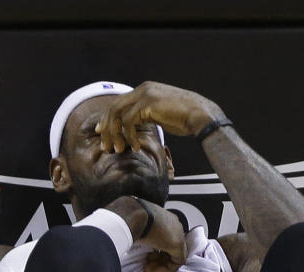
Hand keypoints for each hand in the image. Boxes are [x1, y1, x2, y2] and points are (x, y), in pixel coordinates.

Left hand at [96, 81, 223, 152]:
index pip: (118, 103)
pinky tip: (135, 147)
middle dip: (106, 129)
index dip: (107, 119)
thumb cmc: (185, 118)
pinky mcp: (148, 104)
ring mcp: (145, 94)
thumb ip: (146, 116)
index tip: (102, 133)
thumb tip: (133, 127)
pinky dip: (128, 136)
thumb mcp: (160, 115)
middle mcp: (142, 89)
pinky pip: (128, 122)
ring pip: (117, 114)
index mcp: (144, 90)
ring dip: (114, 134)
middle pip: (113, 107)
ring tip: (118, 149)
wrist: (201, 115)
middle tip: (106, 146)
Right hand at [135, 198, 186, 271]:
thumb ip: (144, 238)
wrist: (135, 214)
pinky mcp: (178, 244)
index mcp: (165, 219)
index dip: (156, 252)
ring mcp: (177, 235)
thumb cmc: (132, 218)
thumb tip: (138, 244)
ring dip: (161, 266)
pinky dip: (167, 270)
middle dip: (158, 260)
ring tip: (150, 271)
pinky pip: (177, 261)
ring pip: (175, 256)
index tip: (147, 259)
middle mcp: (174, 226)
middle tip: (148, 267)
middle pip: (170, 248)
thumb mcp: (138, 229)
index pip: (166, 239)